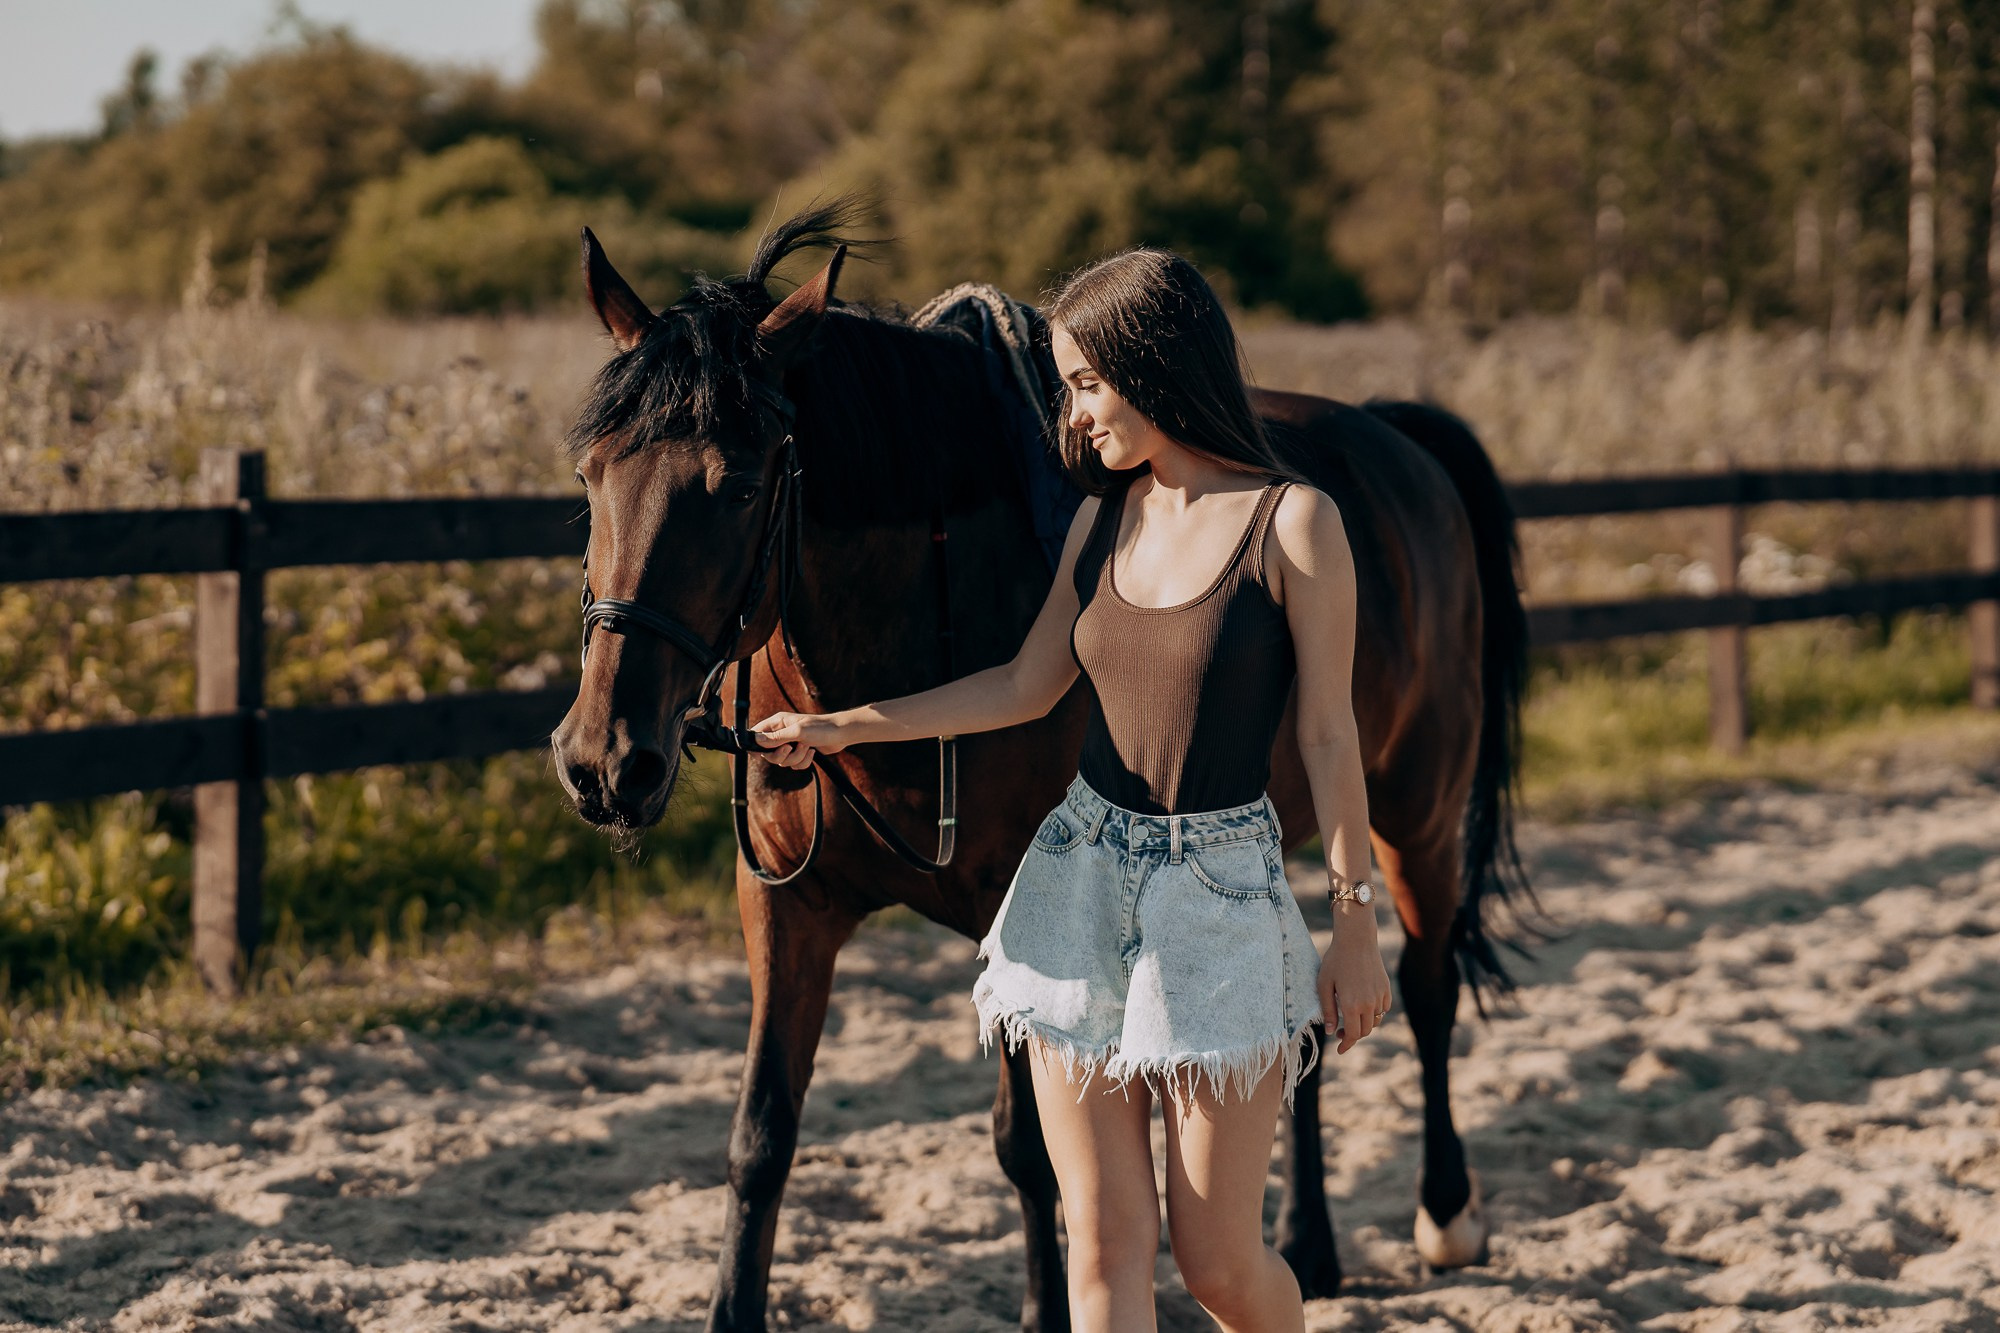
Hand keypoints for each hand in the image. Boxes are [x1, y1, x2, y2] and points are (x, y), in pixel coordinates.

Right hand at [748, 711, 843, 768]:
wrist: (840, 734)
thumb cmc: (821, 727)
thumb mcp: (797, 732)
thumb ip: (776, 738)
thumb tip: (757, 740)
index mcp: (778, 723)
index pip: (758, 733)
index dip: (755, 744)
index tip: (757, 752)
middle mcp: (782, 733)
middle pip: (768, 753)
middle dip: (780, 755)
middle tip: (790, 748)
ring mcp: (791, 744)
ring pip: (782, 761)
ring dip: (796, 758)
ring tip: (807, 747)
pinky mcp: (800, 753)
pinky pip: (794, 765)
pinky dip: (804, 761)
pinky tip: (812, 752)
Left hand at [1319, 919, 1391, 1054]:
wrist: (1356, 940)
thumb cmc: (1335, 961)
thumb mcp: (1324, 985)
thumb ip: (1327, 1010)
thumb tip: (1330, 1031)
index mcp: (1351, 1005)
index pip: (1352, 1035)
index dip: (1346, 1044)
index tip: (1340, 1049)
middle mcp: (1369, 1004)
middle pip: (1364, 1031)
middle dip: (1352, 1035)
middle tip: (1339, 1030)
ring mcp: (1380, 996)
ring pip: (1375, 1021)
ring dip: (1364, 1024)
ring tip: (1351, 1017)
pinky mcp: (1386, 989)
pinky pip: (1383, 1008)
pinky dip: (1375, 1012)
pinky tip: (1364, 1005)